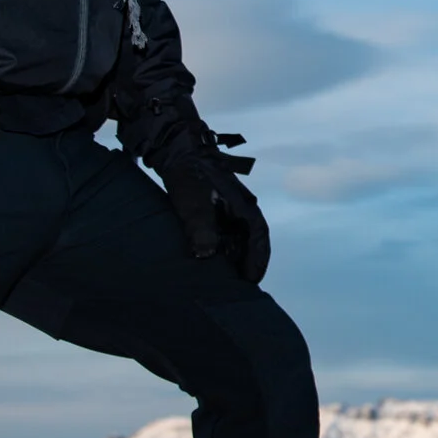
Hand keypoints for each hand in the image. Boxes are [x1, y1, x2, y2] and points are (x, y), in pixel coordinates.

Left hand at [152, 131, 270, 283]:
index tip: (252, 280)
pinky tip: (211, 258)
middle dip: (246, 263)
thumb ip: (200, 229)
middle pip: (250, 241)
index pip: (259, 238)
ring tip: (226, 278)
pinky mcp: (216, 208)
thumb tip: (205, 255)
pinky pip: (225, 232)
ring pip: (237, 237)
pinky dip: (222, 247)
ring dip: (234, 256)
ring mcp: (229, 208)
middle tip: (240, 287)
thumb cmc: (190, 176)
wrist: (179, 151)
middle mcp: (241, 209)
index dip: (257, 260)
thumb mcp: (194, 204)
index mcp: (244, 207)